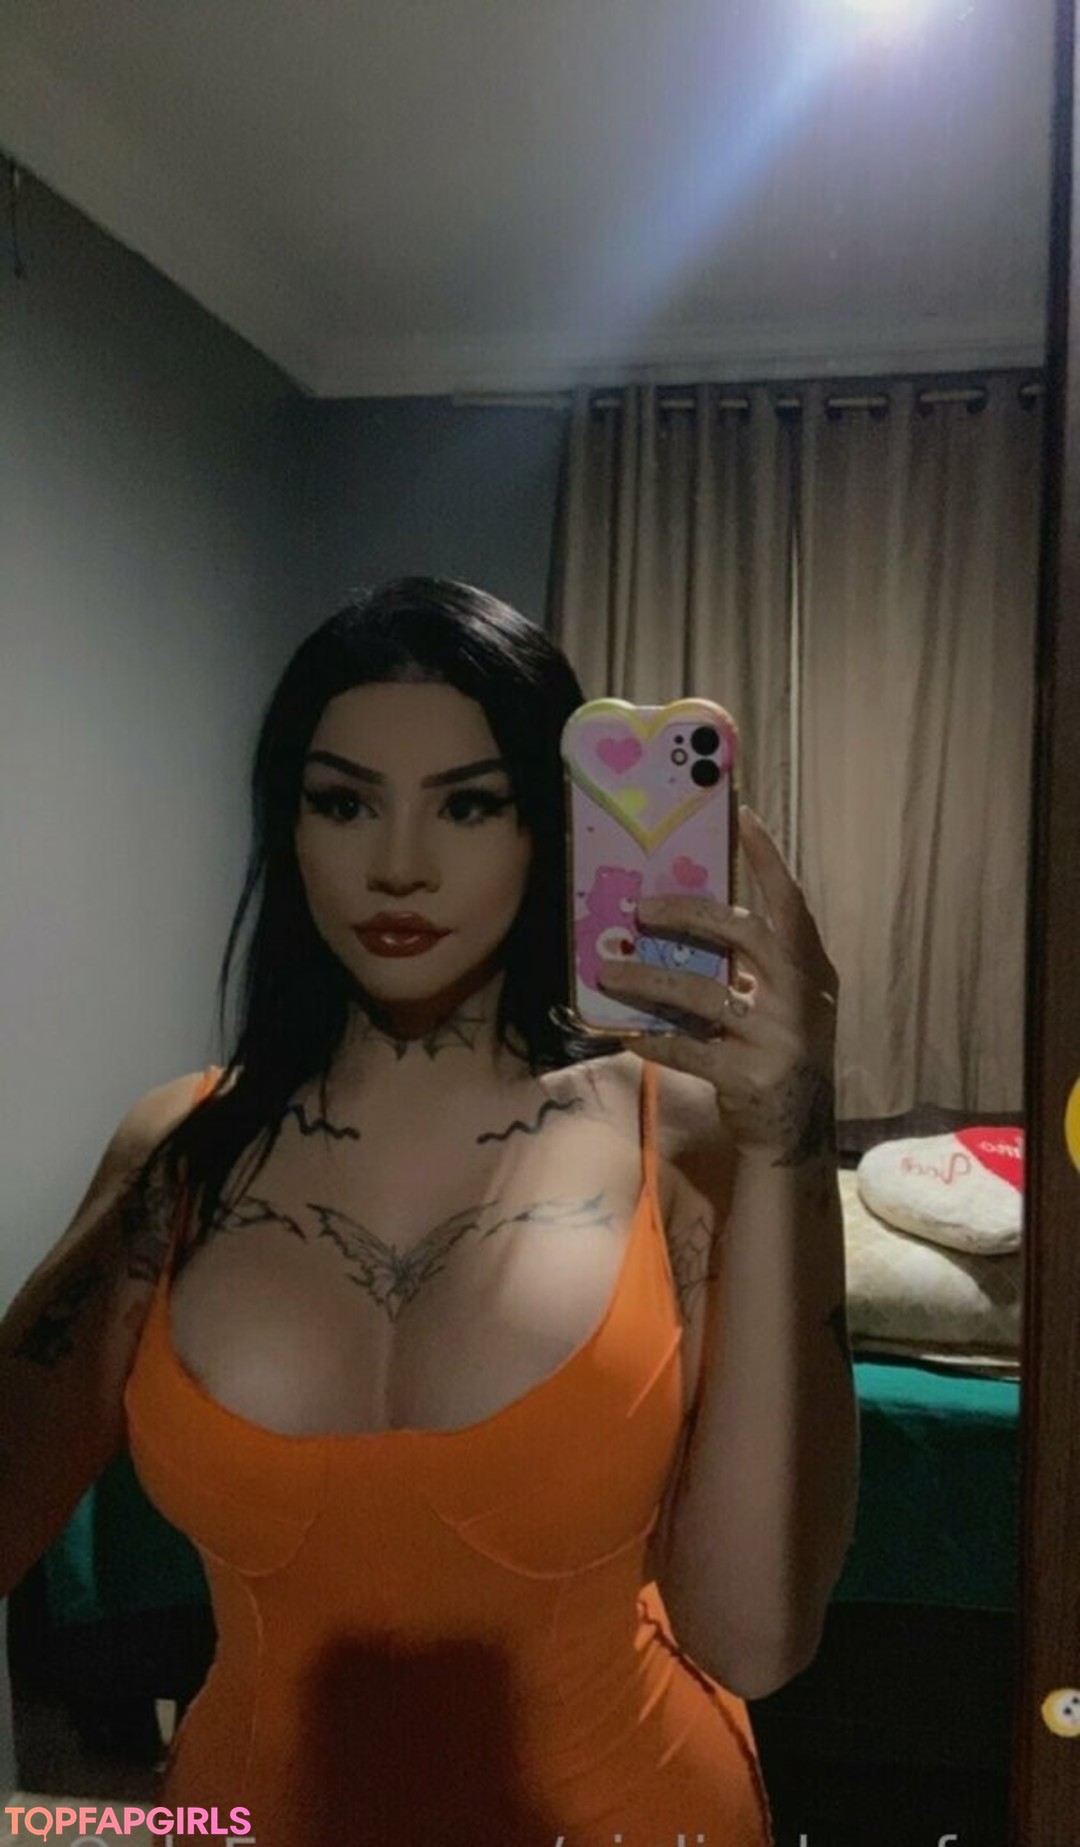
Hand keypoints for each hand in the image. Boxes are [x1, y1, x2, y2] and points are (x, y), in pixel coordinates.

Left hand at [596, 807, 839, 1165]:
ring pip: (702, 994)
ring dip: (648, 981)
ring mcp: (778, 1037)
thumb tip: (687, 915)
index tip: (742, 814)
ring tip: (608, 972)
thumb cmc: (775, 1053)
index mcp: (810, 970)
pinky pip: (687, 1049)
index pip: (790, 902)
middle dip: (690, 913)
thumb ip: (754, 965)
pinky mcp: (749, 1076)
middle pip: (744, 934)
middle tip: (641, 907)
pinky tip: (625, 1033)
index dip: (767, 858)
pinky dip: (653, 1039)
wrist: (791, 1133)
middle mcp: (801, 996)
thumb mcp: (781, 1003)